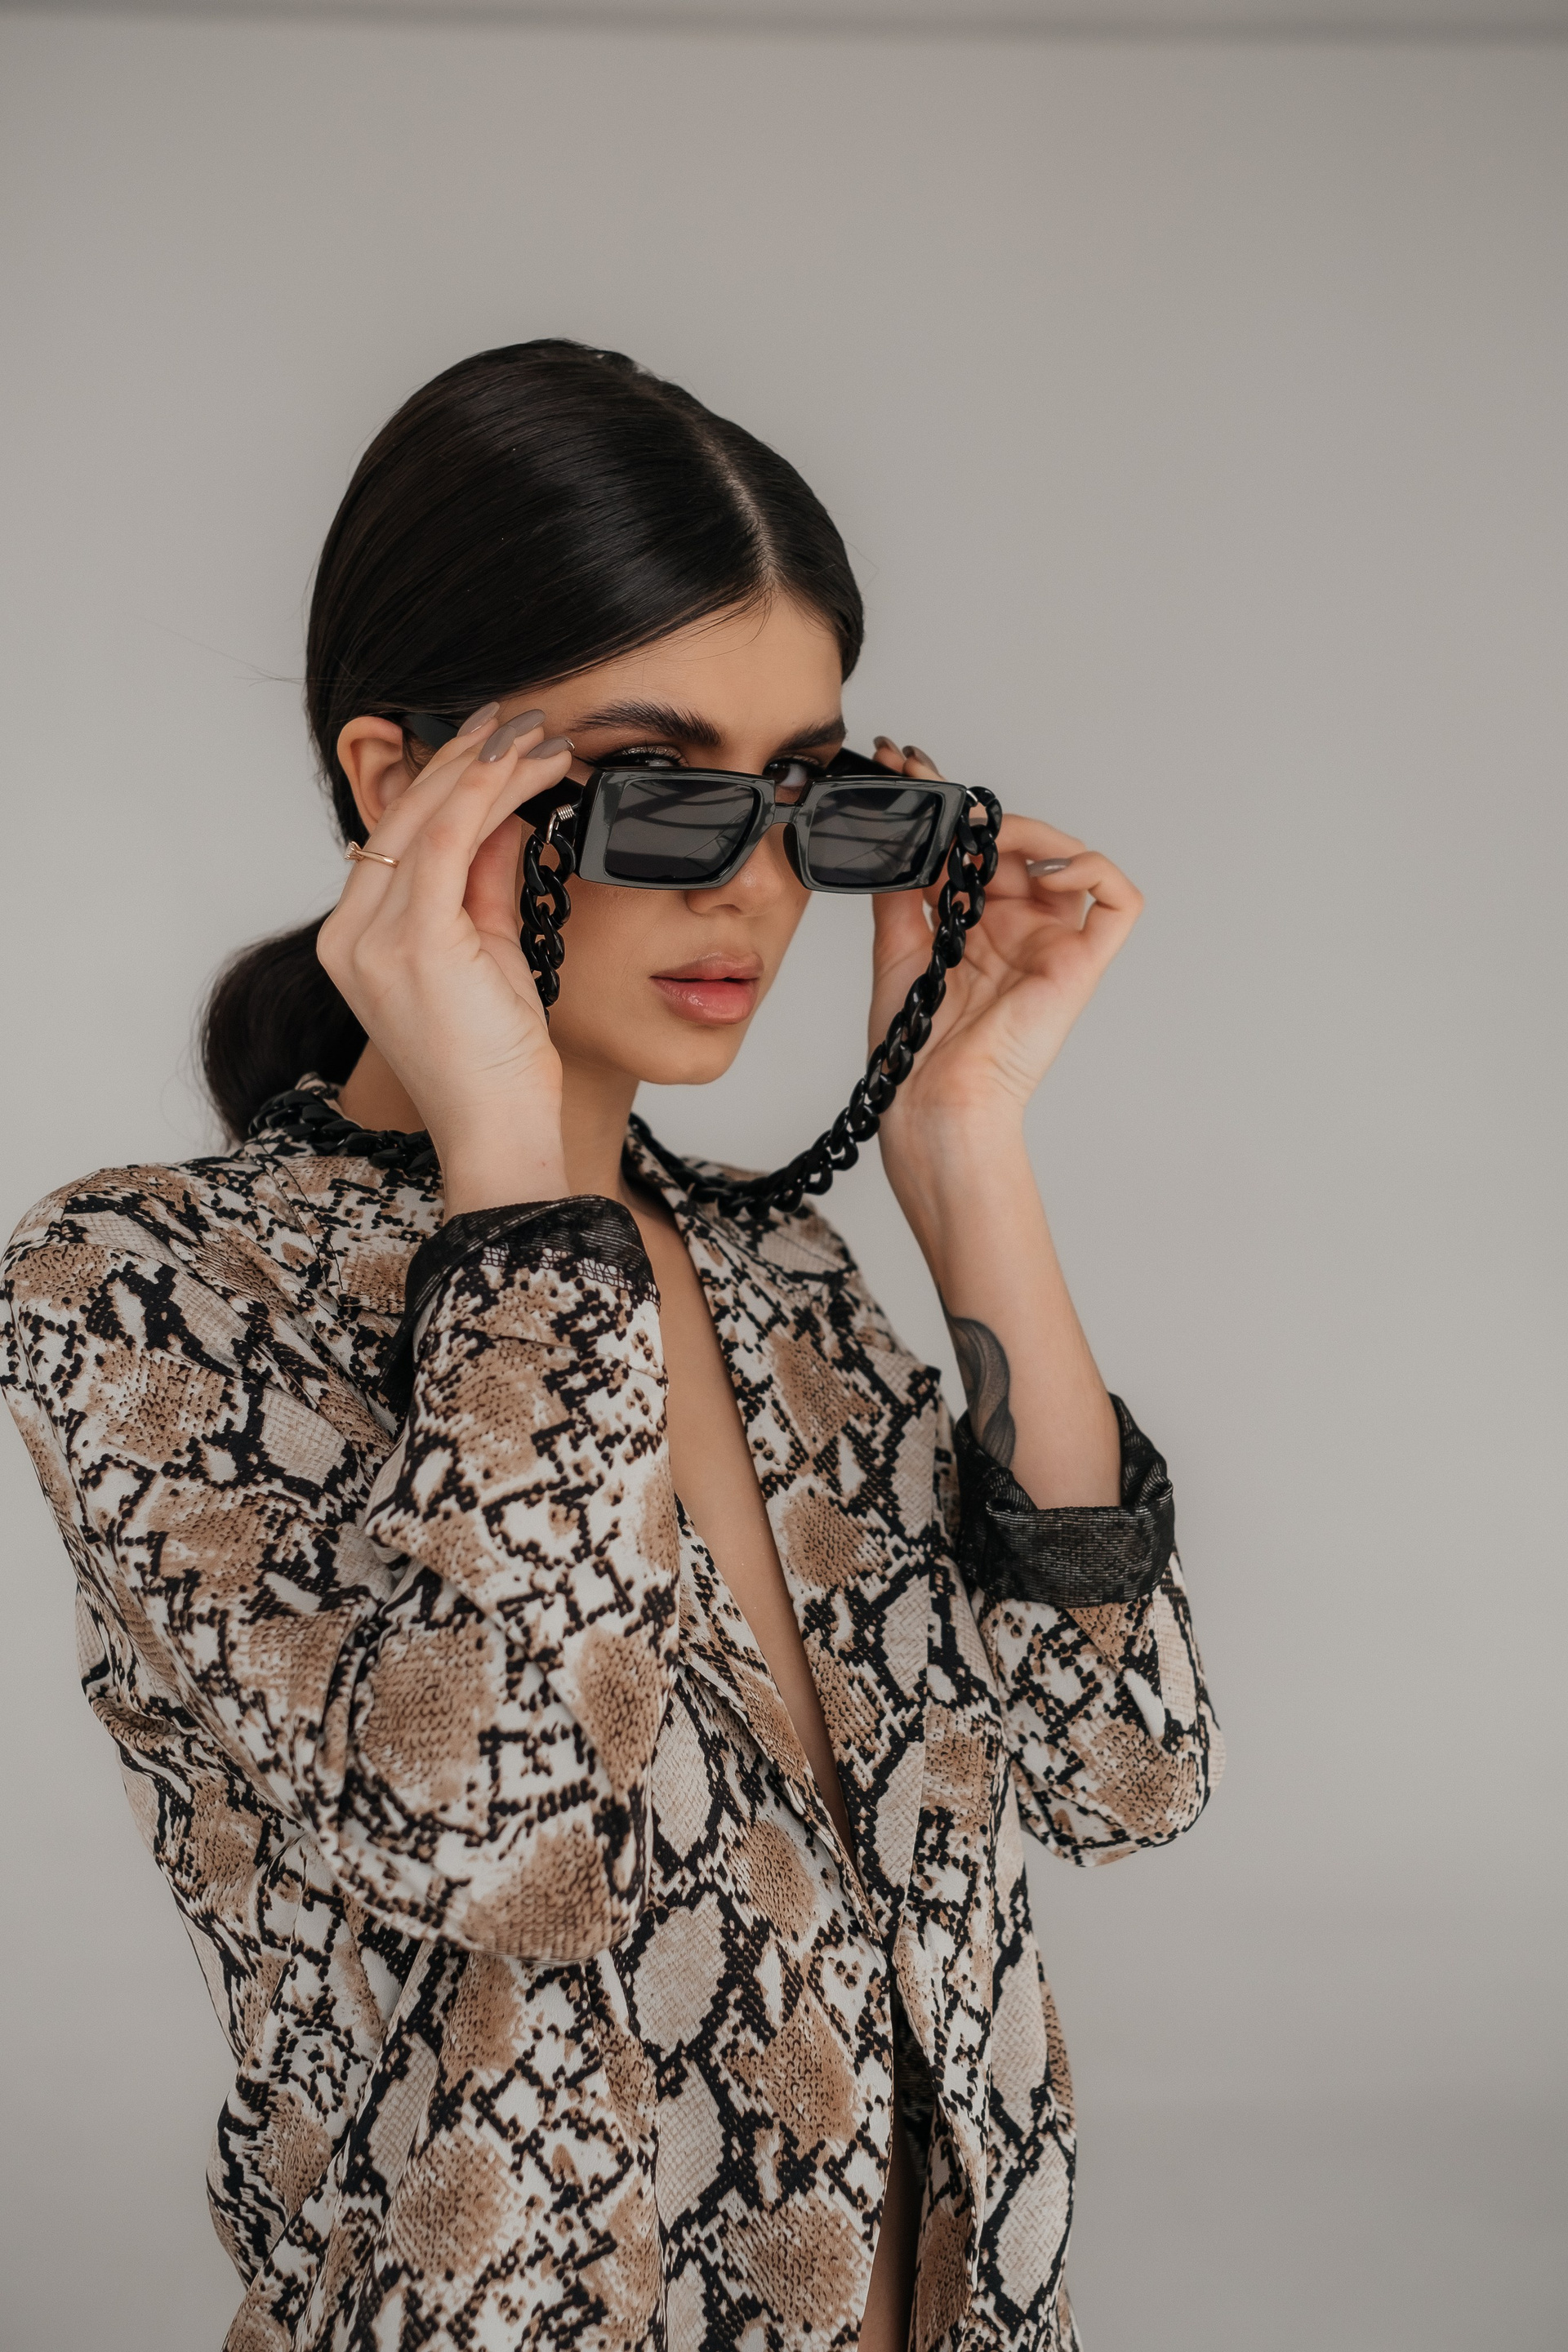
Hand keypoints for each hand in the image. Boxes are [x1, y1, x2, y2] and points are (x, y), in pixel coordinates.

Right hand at [317, 712, 574, 1207]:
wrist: (497, 1134)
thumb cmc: (494, 1064)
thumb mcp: (490, 955)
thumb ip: (488, 885)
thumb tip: (507, 820)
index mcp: (357, 940)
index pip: (397, 835)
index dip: (447, 777)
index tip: (494, 739)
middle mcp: (351, 936)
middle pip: (403, 816)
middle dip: (468, 757)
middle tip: (523, 718)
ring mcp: (375, 941)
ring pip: (426, 819)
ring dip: (487, 767)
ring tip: (540, 735)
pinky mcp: (414, 946)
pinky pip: (444, 844)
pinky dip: (484, 794)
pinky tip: (520, 765)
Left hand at [867, 739, 1143, 1184]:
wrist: (932, 1098)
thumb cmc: (916, 1045)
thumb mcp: (896, 947)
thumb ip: (904, 889)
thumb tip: (902, 834)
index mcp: (974, 926)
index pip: (974, 851)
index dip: (947, 807)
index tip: (905, 767)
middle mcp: (1016, 929)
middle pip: (1019, 847)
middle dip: (979, 810)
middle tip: (932, 785)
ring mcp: (1052, 943)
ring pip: (1068, 859)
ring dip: (1030, 832)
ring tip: (986, 837)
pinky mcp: (1083, 962)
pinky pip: (1117, 900)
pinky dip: (1092, 869)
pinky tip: (1044, 874)